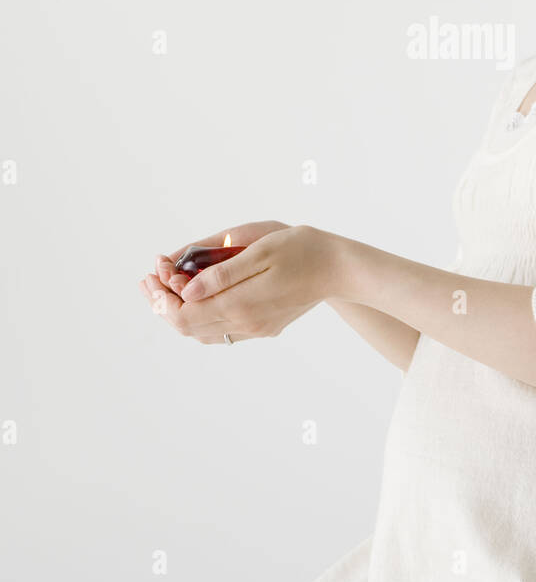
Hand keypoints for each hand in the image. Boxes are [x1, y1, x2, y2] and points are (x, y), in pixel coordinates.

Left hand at [140, 224, 337, 344]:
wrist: (338, 268)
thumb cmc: (301, 250)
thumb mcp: (260, 252)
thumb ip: (222, 274)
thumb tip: (188, 289)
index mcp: (240, 304)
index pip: (183, 314)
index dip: (161, 297)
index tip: (153, 272)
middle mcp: (245, 323)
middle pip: (188, 326)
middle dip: (163, 304)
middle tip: (150, 278)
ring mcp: (255, 328)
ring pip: (202, 332)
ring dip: (179, 311)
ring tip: (166, 287)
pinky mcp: (264, 327)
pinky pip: (221, 331)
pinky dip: (200, 317)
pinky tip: (197, 299)